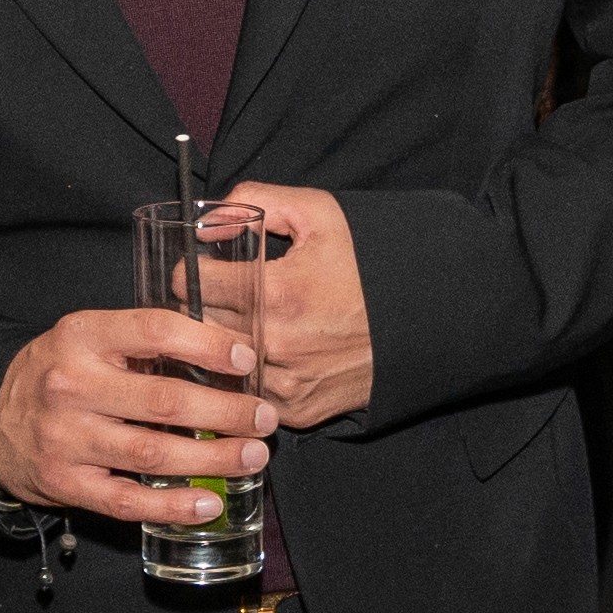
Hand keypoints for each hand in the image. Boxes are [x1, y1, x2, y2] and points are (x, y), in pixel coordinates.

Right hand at [0, 304, 268, 524]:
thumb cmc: (59, 376)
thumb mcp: (89, 341)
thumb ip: (144, 343)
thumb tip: (228, 354)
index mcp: (82, 336)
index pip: (155, 331)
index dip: (208, 345)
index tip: (246, 360)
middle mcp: (71, 385)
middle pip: (165, 400)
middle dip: (227, 411)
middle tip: (265, 418)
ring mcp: (66, 438)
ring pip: (153, 453)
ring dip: (213, 458)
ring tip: (252, 457)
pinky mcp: (65, 483)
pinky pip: (127, 501)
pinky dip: (172, 506)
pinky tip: (208, 503)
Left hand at [215, 182, 377, 428]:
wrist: (420, 321)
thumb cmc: (366, 264)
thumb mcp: (317, 213)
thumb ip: (254, 201)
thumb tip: (207, 227)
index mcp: (276, 293)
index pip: (192, 285)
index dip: (191, 271)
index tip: (203, 270)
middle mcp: (276, 345)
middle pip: (198, 327)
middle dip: (201, 308)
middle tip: (222, 296)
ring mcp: (285, 383)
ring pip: (217, 367)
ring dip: (219, 347)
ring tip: (240, 324)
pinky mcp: (296, 410)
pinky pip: (247, 394)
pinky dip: (247, 377)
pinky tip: (266, 354)